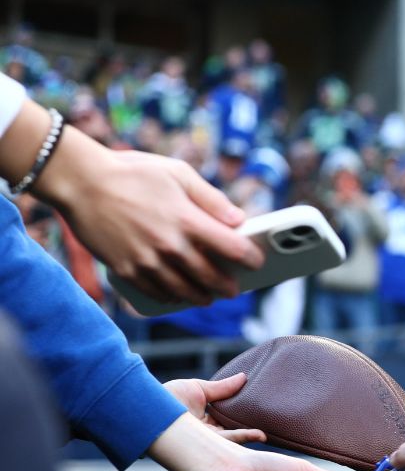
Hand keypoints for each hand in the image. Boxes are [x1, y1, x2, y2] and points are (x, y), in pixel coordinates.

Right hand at [33, 120, 264, 304]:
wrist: (81, 181)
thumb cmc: (133, 172)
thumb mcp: (179, 173)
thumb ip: (212, 199)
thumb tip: (240, 220)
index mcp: (188, 220)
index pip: (233, 248)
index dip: (251, 257)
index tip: (257, 261)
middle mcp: (170, 245)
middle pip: (211, 277)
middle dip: (227, 286)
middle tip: (233, 290)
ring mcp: (147, 261)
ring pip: (184, 291)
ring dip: (201, 297)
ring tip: (208, 297)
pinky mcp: (126, 270)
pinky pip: (155, 293)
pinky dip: (170, 297)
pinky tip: (176, 296)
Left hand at [164, 372, 266, 444]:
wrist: (147, 409)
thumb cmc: (168, 397)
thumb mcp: (199, 389)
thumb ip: (222, 388)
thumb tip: (244, 377)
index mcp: (206, 419)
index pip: (230, 420)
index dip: (245, 417)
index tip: (262, 412)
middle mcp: (207, 433)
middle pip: (233, 433)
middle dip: (250, 433)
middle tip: (269, 431)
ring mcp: (205, 442)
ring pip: (231, 441)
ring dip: (247, 438)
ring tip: (264, 436)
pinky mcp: (203, 447)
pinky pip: (225, 445)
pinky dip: (239, 440)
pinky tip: (254, 437)